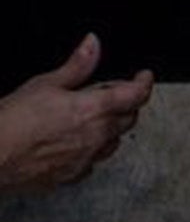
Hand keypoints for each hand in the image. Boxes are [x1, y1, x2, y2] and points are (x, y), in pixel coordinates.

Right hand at [0, 35, 152, 191]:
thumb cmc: (9, 123)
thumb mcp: (44, 84)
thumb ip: (76, 66)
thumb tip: (93, 44)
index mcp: (94, 110)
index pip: (136, 96)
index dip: (144, 83)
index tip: (143, 77)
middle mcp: (96, 137)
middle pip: (129, 119)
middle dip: (127, 104)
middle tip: (111, 94)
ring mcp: (85, 160)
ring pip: (114, 142)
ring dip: (111, 128)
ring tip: (92, 118)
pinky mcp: (70, 177)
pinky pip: (93, 162)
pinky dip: (91, 151)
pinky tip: (76, 143)